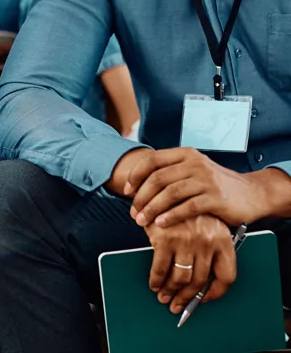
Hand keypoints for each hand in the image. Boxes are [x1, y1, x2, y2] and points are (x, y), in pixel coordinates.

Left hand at [125, 147, 263, 227]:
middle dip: (141, 197)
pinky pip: (188, 207)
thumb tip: (139, 185)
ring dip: (152, 208)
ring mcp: (205, 179)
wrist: (251, 194)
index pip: (153, 159)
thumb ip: (172, 173)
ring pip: (170, 192)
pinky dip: (172, 216)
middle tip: (133, 213)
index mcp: (185, 154)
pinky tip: (162, 224)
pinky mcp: (215, 197)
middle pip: (158, 178)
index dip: (136, 175)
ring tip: (142, 221)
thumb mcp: (194, 171)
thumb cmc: (216, 185)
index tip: (126, 191)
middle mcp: (194, 163)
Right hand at [146, 214, 235, 314]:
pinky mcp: (165, 238)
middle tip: (176, 304)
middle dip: (185, 298)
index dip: (215, 292)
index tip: (203, 299)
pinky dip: (156, 281)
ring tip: (163, 296)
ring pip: (180, 279)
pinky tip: (154, 283)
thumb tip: (202, 284)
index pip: (227, 276)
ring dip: (170, 292)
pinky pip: (160, 269)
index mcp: (222, 238)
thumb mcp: (205, 224)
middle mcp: (207, 240)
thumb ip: (208, 249)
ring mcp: (187, 240)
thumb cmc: (185, 207)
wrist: (164, 181)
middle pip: (199, 281)